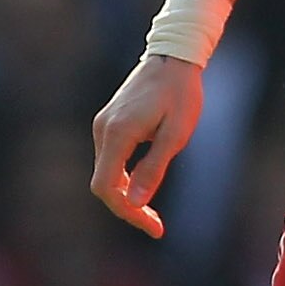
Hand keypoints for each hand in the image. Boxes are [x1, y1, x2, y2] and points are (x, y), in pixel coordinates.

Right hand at [90, 54, 205, 238]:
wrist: (173, 57)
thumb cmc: (181, 95)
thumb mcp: (176, 135)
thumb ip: (153, 169)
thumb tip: (135, 203)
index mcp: (118, 134)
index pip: (107, 187)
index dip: (127, 213)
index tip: (154, 228)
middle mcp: (102, 130)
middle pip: (103, 184)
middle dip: (128, 209)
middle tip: (157, 226)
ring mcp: (102, 125)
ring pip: (106, 173)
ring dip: (126, 196)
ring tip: (153, 213)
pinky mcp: (109, 123)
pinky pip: (110, 160)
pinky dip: (124, 179)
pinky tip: (144, 186)